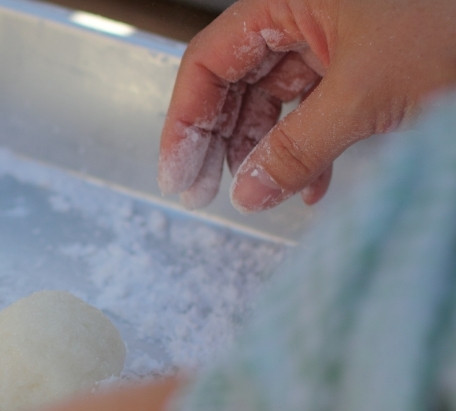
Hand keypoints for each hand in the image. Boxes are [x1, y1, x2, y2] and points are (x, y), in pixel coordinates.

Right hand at [158, 0, 455, 211]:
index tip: (179, 172)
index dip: (186, 121)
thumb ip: (298, 148)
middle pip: (238, 81)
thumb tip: (249, 191)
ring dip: (267, 152)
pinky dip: (311, 148)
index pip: (210, 62)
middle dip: (223, 142)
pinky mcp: (368, 61)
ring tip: (263, 194)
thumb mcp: (367, 95)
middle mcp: (307, 13)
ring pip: (278, 99)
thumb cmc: (454, 24)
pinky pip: (319, 107)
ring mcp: (338, 36)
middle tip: (207, 192)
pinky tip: (311, 186)